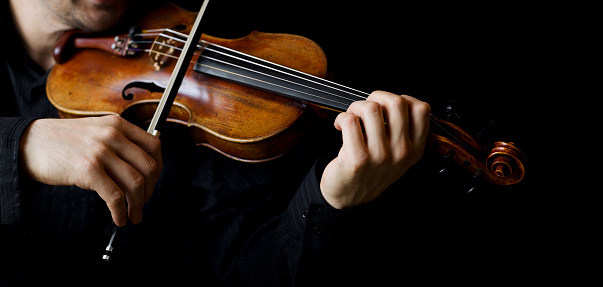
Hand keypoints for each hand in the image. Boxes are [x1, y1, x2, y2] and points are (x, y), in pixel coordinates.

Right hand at [19, 115, 161, 225]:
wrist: (28, 143)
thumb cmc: (62, 142)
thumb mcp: (96, 131)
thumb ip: (119, 143)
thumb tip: (142, 169)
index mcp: (118, 124)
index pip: (154, 146)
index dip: (158, 168)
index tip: (152, 182)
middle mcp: (113, 135)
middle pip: (149, 167)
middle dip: (150, 190)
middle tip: (143, 202)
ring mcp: (101, 152)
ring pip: (135, 183)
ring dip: (138, 205)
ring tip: (133, 215)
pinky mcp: (88, 170)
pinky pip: (115, 196)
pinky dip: (120, 212)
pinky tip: (119, 218)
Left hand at [320, 91, 430, 208]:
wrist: (350, 197)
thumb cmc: (372, 170)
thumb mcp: (399, 155)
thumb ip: (403, 131)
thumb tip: (392, 99)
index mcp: (415, 149)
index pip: (422, 110)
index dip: (402, 99)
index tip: (388, 106)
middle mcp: (401, 152)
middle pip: (396, 103)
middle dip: (376, 97)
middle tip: (365, 109)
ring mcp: (381, 156)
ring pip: (371, 109)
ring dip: (356, 107)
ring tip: (352, 118)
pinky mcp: (358, 158)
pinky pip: (350, 121)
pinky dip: (342, 118)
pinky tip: (341, 127)